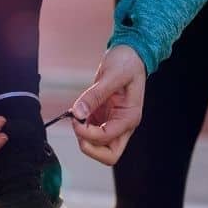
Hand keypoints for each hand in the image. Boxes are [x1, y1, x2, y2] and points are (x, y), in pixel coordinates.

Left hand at [71, 46, 146, 165]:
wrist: (131, 53)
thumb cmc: (127, 62)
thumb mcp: (111, 75)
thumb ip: (94, 96)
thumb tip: (78, 113)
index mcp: (129, 117)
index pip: (108, 138)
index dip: (89, 133)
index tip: (76, 119)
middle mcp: (123, 124)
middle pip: (109, 154)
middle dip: (90, 147)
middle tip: (77, 129)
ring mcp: (113, 122)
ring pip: (99, 146)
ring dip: (85, 137)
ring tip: (76, 117)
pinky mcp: (104, 117)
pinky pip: (91, 131)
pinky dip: (82, 127)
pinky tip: (78, 113)